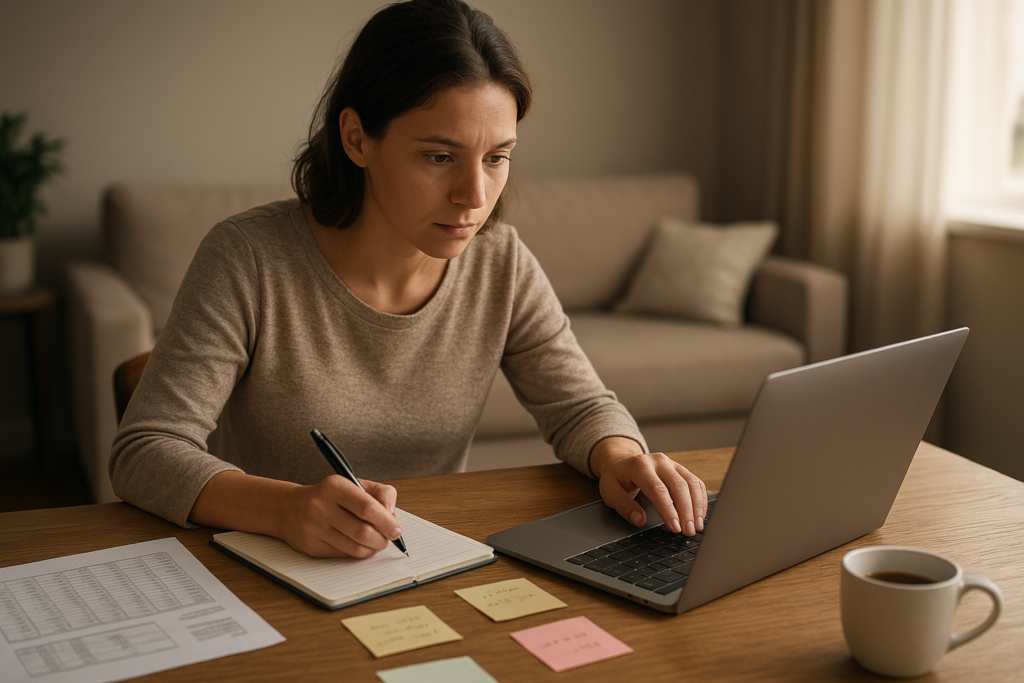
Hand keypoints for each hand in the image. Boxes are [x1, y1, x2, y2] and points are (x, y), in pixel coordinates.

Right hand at [279, 475, 401, 557]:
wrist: (290, 508)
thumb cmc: (329, 496)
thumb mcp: (354, 484)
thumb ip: (380, 493)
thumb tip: (391, 515)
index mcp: (334, 487)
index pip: (366, 507)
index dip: (386, 521)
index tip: (396, 529)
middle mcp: (320, 507)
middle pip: (362, 531)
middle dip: (382, 538)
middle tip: (388, 538)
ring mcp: (313, 528)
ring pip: (354, 547)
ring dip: (372, 548)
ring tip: (377, 542)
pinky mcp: (311, 546)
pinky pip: (343, 554)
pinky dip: (358, 553)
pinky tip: (361, 546)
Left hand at [591, 437, 707, 535]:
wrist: (620, 460)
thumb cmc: (616, 477)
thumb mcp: (610, 492)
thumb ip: (624, 507)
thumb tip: (639, 521)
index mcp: (640, 466)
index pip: (658, 489)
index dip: (668, 510)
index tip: (675, 527)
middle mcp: (659, 461)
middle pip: (679, 486)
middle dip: (687, 511)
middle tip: (689, 531)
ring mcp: (671, 463)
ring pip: (691, 483)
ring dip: (697, 506)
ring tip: (697, 526)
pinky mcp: (680, 468)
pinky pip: (696, 482)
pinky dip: (700, 499)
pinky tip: (699, 515)